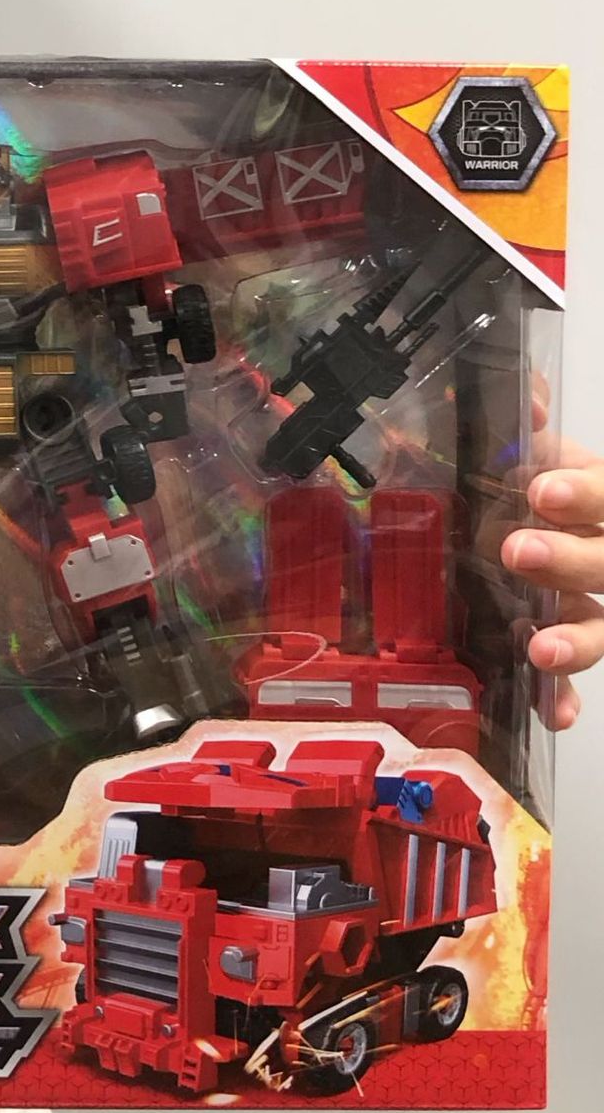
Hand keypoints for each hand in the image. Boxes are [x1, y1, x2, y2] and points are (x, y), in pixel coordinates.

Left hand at [504, 426, 603, 731]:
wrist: (534, 527)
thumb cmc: (541, 489)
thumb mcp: (537, 454)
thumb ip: (531, 431)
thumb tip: (528, 399)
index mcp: (600, 500)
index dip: (588, 493)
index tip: (543, 489)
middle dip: (569, 559)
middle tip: (517, 551)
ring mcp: (599, 602)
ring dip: (575, 640)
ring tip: (538, 647)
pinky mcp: (577, 640)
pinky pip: (576, 674)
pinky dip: (565, 695)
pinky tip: (556, 714)